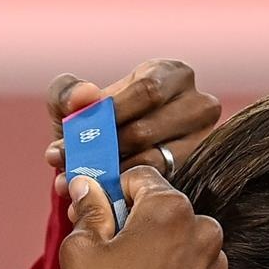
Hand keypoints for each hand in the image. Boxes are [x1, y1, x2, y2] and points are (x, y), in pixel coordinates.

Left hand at [43, 59, 221, 191]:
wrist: (108, 156)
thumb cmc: (97, 120)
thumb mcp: (75, 100)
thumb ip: (68, 92)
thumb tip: (85, 96)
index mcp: (172, 74)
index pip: (145, 91)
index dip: (110, 113)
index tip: (73, 134)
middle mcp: (198, 106)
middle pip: (147, 131)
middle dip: (100, 149)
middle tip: (65, 164)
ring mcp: (202, 143)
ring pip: (154, 163)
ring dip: (106, 174)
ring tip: (71, 181)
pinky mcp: (195, 175)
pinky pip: (158, 186)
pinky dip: (122, 192)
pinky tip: (94, 194)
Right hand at [59, 166, 226, 268]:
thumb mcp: (81, 248)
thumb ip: (89, 209)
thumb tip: (87, 187)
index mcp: (171, 209)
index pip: (140, 177)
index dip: (112, 189)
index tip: (95, 205)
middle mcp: (203, 230)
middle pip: (162, 208)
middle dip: (132, 218)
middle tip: (102, 241)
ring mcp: (214, 265)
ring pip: (177, 239)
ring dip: (153, 246)